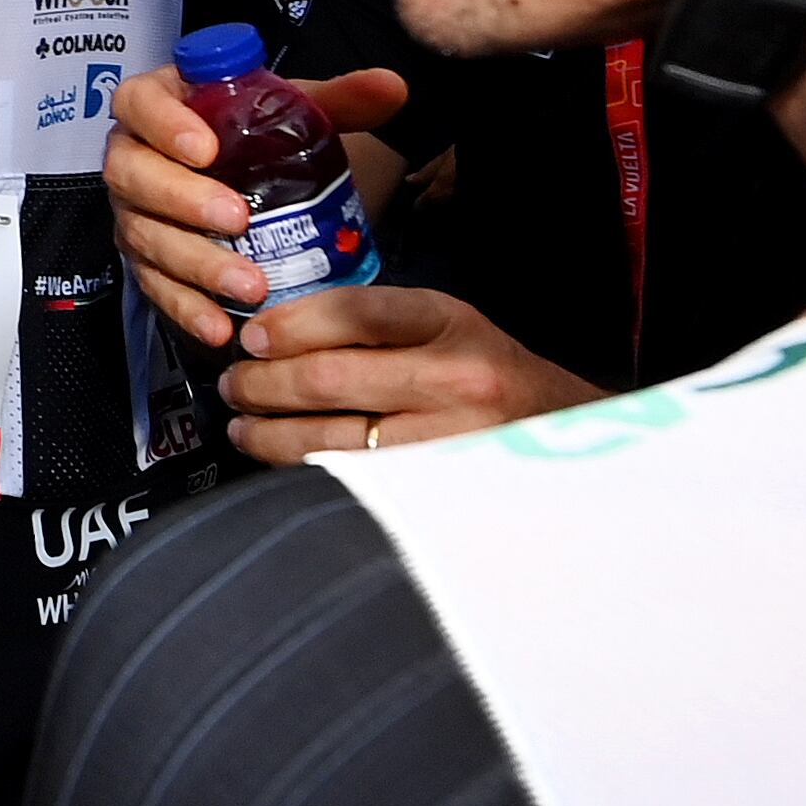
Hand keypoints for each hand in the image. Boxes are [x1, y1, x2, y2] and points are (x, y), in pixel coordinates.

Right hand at [106, 64, 409, 347]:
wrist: (244, 184)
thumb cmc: (260, 139)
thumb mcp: (297, 113)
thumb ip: (341, 99)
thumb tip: (392, 88)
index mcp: (162, 103)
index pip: (139, 101)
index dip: (164, 124)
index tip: (207, 150)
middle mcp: (135, 157)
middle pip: (132, 174)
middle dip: (182, 200)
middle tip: (238, 220)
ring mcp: (137, 211)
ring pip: (144, 235)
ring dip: (196, 263)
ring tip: (250, 285)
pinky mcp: (145, 261)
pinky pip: (154, 286)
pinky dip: (186, 308)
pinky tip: (220, 326)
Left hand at [219, 284, 604, 463]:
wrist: (572, 439)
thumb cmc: (492, 378)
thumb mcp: (448, 327)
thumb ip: (375, 324)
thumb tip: (276, 333)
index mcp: (450, 323)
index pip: (353, 313)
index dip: (289, 326)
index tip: (252, 338)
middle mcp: (455, 379)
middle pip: (330, 379)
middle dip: (263, 384)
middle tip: (233, 386)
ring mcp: (451, 441)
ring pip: (333, 440)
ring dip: (270, 434)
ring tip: (242, 427)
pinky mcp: (443, 491)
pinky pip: (355, 482)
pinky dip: (306, 471)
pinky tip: (282, 464)